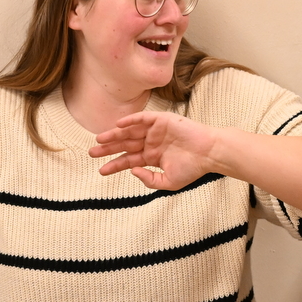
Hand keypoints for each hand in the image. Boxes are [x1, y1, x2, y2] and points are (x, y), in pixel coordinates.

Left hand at [91, 112, 219, 190]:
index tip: (101, 171)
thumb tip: (132, 170)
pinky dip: (130, 120)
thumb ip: (149, 179)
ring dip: (114, 135)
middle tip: (92, 152)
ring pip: (130, 132)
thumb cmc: (193, 168)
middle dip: (109, 149)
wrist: (209, 153)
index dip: (115, 165)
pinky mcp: (162, 120)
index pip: (129, 160)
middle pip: (125, 145)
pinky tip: (118, 125)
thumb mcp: (168, 182)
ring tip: (99, 140)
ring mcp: (156, 131)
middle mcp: (151, 143)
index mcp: (153, 157)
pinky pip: (142, 119)